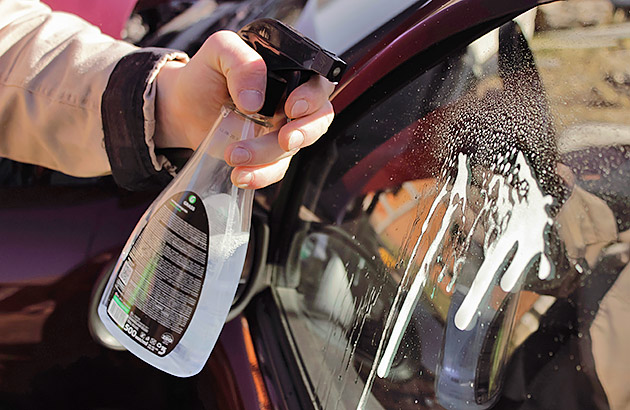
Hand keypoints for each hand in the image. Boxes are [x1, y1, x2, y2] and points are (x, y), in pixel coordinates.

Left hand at [154, 30, 334, 188]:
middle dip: (305, 133)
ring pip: (292, 149)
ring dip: (267, 157)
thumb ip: (242, 62)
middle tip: (284, 139)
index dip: (312, 98)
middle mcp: (291, 103)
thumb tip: (254, 99)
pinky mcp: (267, 155)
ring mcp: (281, 131)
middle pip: (318, 120)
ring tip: (234, 154)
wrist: (183, 106)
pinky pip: (275, 170)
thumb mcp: (220, 51)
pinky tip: (240, 174)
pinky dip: (260, 176)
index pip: (318, 84)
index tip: (291, 108)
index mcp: (289, 73)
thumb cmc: (207, 74)